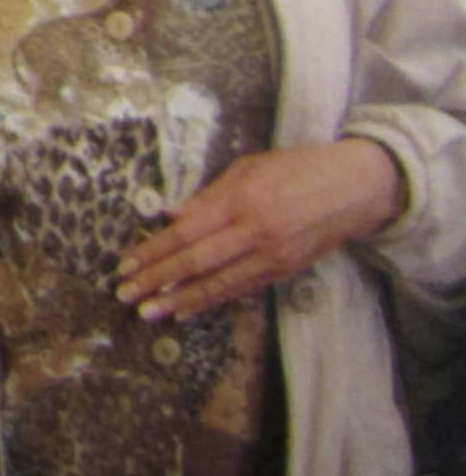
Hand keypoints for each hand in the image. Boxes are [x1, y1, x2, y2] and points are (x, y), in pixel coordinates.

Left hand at [115, 139, 401, 320]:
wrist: (355, 189)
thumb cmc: (295, 169)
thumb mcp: (247, 169)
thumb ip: (206, 196)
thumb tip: (168, 214)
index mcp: (241, 201)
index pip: (187, 231)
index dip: (154, 251)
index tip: (126, 264)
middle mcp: (255, 232)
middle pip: (197, 262)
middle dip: (158, 280)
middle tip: (126, 294)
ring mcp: (272, 256)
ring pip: (219, 284)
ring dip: (180, 300)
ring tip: (149, 312)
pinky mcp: (285, 271)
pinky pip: (242, 289)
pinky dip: (212, 300)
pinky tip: (188, 310)